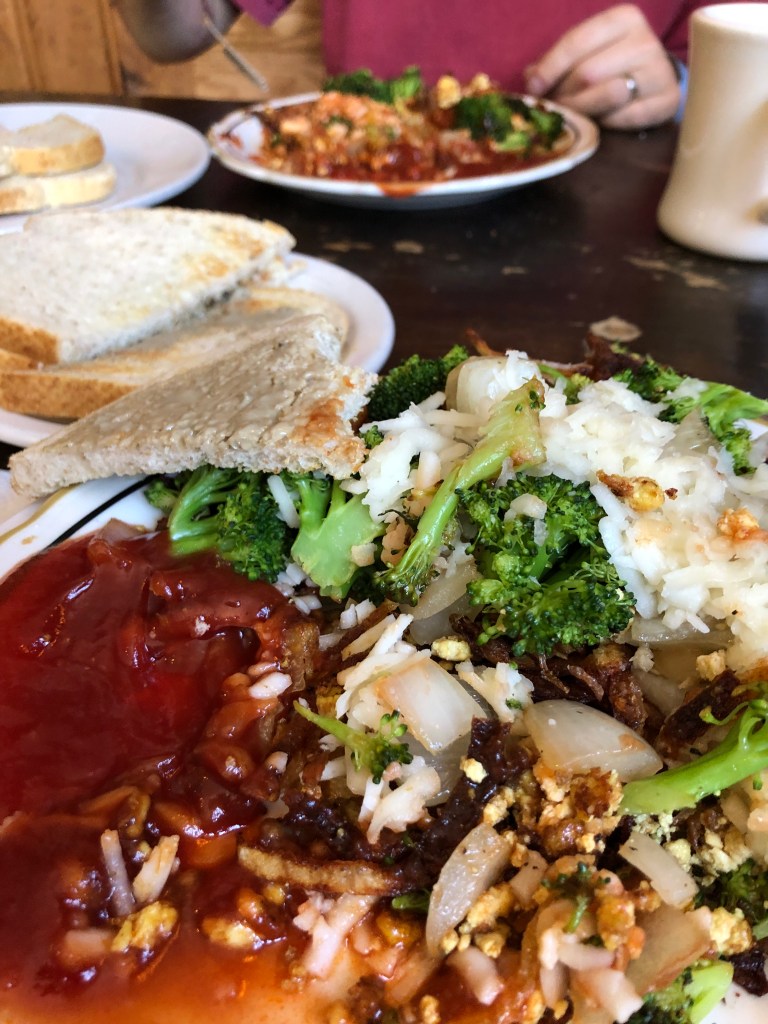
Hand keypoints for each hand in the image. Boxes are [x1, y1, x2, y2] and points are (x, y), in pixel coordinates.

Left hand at [524, 4, 679, 129]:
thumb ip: (557, 62)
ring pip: (609, 94)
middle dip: (564, 94)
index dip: (550, 68)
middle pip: (589, 72)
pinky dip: (609, 122)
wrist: (653, 80)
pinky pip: (627, 117)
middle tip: (554, 108)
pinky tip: (603, 120)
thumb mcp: (586, 53)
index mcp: (623, 18)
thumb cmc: (610, 65)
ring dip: (584, 110)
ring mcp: (660, 70)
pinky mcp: (667, 100)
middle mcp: (645, 40)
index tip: (533, 88)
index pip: (577, 41)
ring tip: (575, 114)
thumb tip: (530, 78)